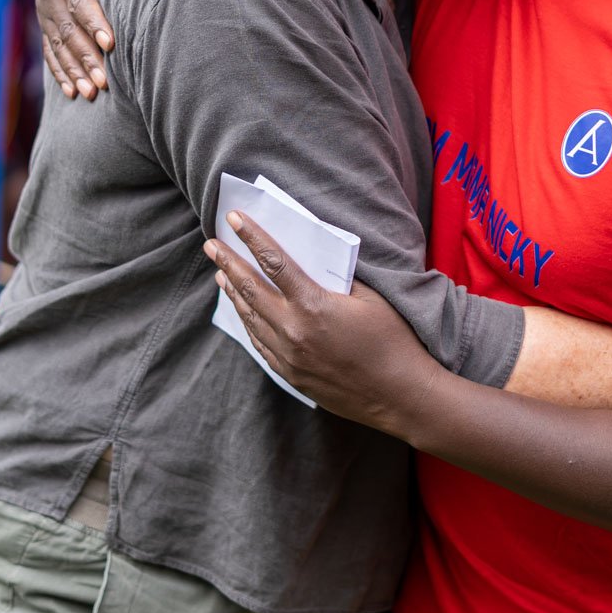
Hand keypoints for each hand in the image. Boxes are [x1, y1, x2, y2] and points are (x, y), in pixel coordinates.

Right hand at [36, 0, 121, 100]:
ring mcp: (46, 10)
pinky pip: (51, 49)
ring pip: (60, 45)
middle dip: (87, 57)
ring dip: (75, 70)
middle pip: (70, 30)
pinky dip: (60, 71)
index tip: (110, 43)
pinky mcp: (47, 20)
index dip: (94, 21)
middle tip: (104, 83)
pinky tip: (73, 92)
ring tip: (92, 94)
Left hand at [204, 213, 445, 433]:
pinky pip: (259, 344)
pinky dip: (248, 322)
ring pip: (250, 318)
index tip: (234, 218)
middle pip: (251, 289)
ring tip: (220, 273)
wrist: (400, 395)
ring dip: (233, 292)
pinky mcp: (291, 375)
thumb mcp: (371, 298)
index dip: (252, 237)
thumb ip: (339, 278)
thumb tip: (315, 264)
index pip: (273, 262)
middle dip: (228, 263)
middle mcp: (293, 331)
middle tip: (211, 244)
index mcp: (313, 306)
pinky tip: (243, 312)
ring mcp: (288, 356)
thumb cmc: (393, 341)